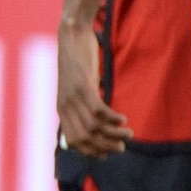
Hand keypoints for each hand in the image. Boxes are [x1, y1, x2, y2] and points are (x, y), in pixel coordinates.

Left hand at [57, 22, 131, 156]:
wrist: (71, 35)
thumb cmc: (77, 61)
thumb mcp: (75, 87)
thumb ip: (81, 104)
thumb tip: (96, 124)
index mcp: (62, 108)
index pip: (73, 141)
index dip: (90, 152)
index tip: (106, 155)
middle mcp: (65, 105)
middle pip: (85, 138)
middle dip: (105, 148)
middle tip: (122, 147)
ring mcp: (73, 95)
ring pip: (94, 127)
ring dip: (115, 135)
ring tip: (129, 134)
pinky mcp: (83, 85)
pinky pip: (99, 110)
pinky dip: (113, 119)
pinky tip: (123, 118)